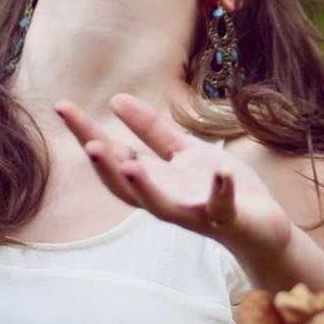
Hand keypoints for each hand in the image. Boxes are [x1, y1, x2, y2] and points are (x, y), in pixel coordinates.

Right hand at [54, 94, 292, 263]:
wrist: (260, 223)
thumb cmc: (215, 187)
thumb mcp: (182, 152)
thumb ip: (151, 131)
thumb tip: (114, 100)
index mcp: (154, 180)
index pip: (113, 156)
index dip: (87, 134)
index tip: (63, 107)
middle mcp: (166, 199)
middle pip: (127, 186)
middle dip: (107, 167)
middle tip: (88, 144)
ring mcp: (194, 212)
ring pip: (162, 206)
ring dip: (146, 187)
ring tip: (130, 164)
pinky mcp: (226, 218)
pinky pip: (221, 206)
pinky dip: (221, 190)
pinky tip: (222, 172)